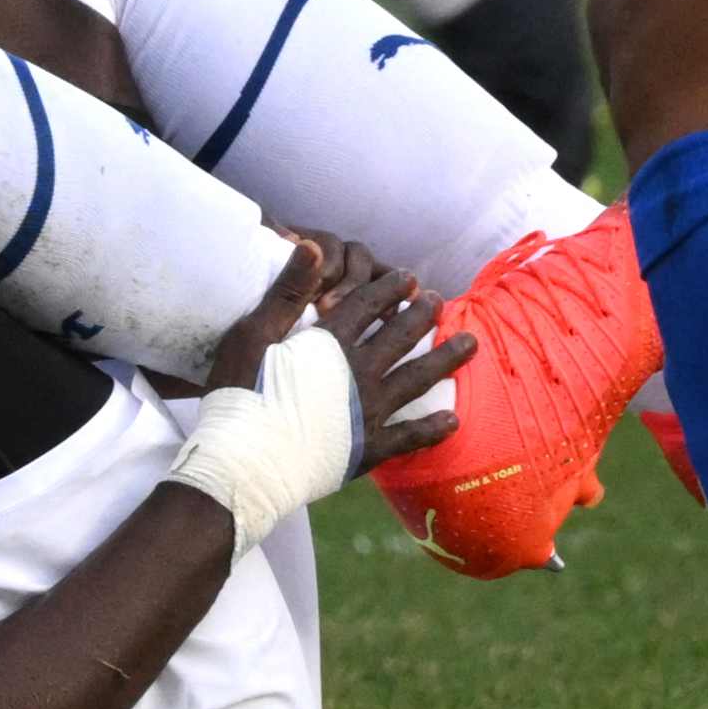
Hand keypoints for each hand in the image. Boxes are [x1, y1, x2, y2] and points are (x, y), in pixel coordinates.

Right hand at [214, 234, 467, 463]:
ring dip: (444, 359)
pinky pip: (410, 437)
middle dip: (422, 315)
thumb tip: (313, 246)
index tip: (408, 277)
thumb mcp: (253, 334)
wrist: (244, 462)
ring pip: (416, 379)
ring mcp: (367, 413)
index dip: (388, 288)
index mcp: (329, 344)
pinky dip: (433, 428)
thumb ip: (288, 291)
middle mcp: (358, 374)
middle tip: (440, 301)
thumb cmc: (238, 394)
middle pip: (399, 337)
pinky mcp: (368, 450)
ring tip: (469, 344)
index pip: (366, 305)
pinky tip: (454, 418)